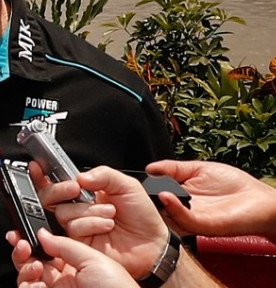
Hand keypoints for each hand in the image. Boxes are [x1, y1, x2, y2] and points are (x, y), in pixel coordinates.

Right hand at [8, 227, 136, 287]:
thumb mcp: (93, 258)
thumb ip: (65, 244)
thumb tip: (40, 233)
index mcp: (75, 263)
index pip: (46, 248)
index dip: (32, 239)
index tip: (21, 232)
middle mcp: (63, 277)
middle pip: (31, 260)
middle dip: (22, 250)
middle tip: (21, 244)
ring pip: (26, 276)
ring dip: (24, 267)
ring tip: (34, 265)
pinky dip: (27, 284)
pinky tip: (37, 281)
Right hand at [30, 162, 169, 278]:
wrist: (153, 244)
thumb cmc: (143, 216)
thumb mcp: (127, 185)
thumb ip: (103, 174)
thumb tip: (80, 177)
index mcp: (86, 191)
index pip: (59, 181)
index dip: (43, 175)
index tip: (38, 168)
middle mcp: (78, 208)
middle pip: (50, 196)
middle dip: (60, 190)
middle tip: (76, 189)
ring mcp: (77, 225)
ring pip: (62, 213)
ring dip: (88, 211)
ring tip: (110, 214)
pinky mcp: (79, 243)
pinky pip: (73, 229)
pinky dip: (91, 224)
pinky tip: (106, 225)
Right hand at [147, 159, 275, 241]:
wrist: (261, 200)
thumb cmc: (235, 185)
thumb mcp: (198, 169)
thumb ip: (173, 168)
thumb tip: (149, 167)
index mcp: (180, 197)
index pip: (156, 195)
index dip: (144, 189)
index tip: (132, 182)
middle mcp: (184, 210)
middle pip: (158, 209)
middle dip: (145, 200)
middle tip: (135, 190)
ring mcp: (194, 219)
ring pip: (168, 217)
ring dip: (157, 205)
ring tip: (152, 192)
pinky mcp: (206, 225)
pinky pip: (185, 220)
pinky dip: (174, 209)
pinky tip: (166, 196)